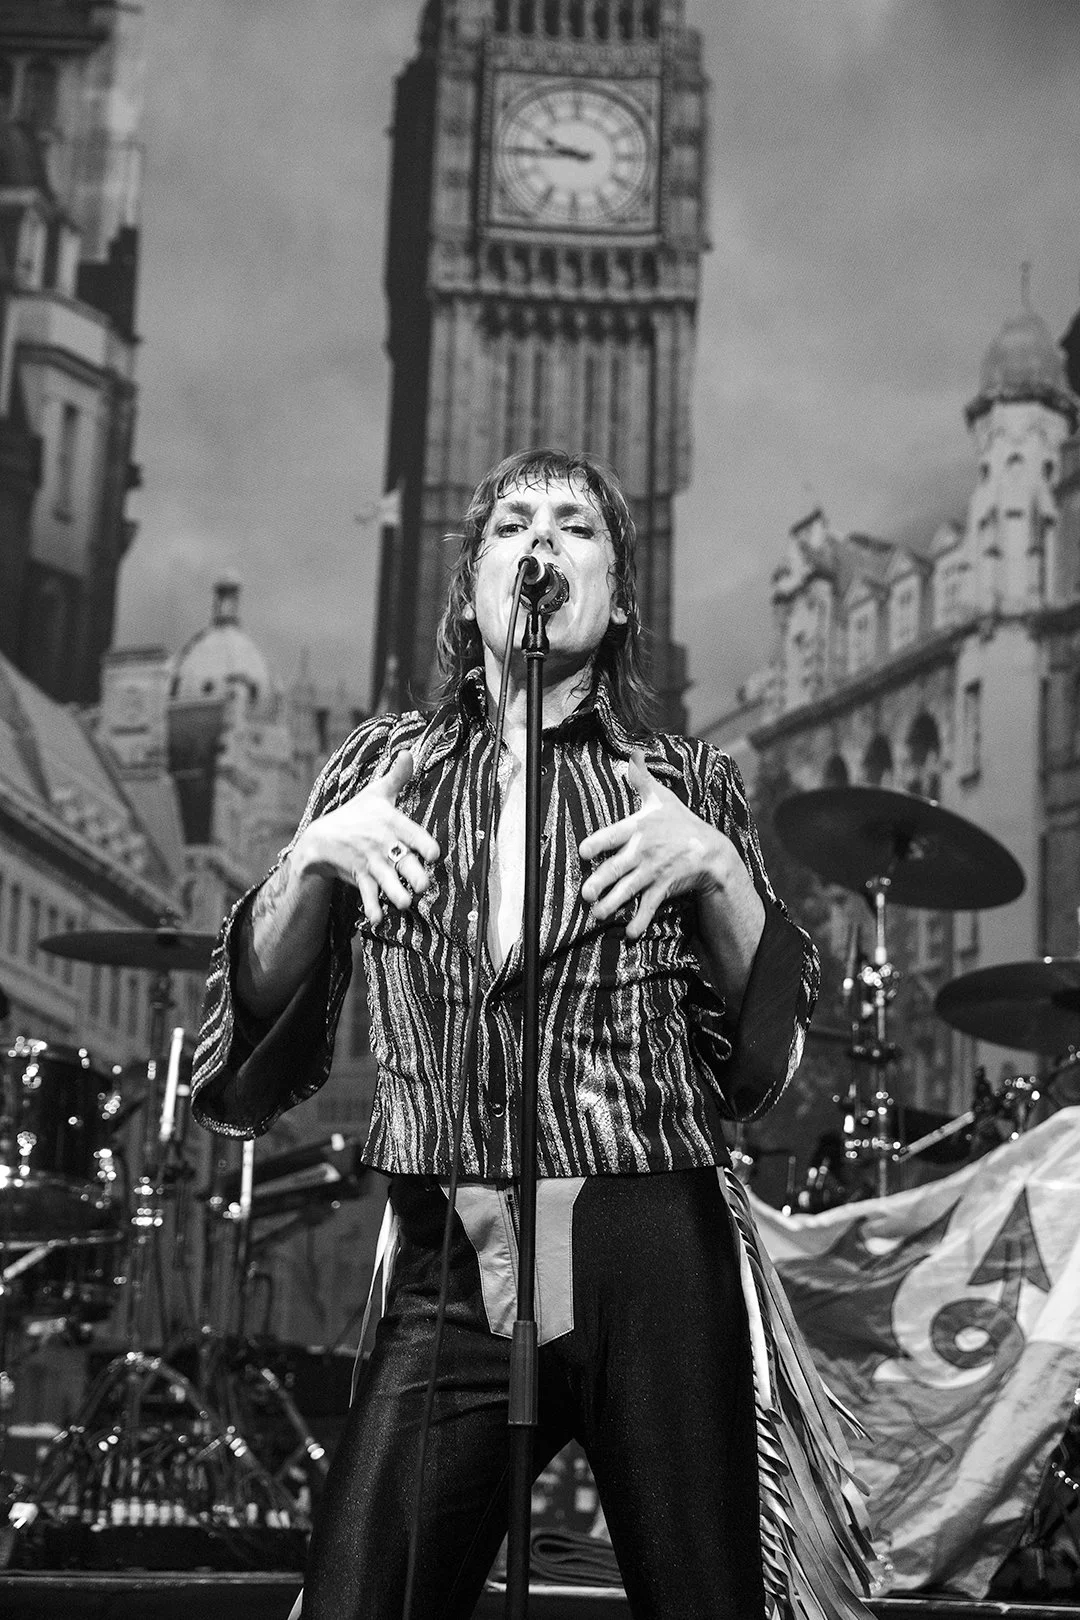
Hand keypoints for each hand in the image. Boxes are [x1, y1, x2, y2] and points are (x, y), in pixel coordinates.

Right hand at [295, 751, 440, 926]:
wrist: (320, 839)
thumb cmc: (356, 815)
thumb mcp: (376, 793)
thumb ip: (397, 776)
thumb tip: (410, 751)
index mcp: (393, 823)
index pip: (418, 838)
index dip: (428, 848)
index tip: (434, 855)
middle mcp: (385, 846)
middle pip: (409, 866)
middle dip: (418, 878)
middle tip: (423, 885)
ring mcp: (372, 865)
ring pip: (391, 887)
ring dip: (399, 897)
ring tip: (404, 903)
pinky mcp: (361, 880)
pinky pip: (369, 899)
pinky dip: (374, 910)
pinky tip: (379, 919)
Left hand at [579, 749, 742, 940]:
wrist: (711, 851)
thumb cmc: (680, 823)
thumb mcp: (661, 798)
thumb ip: (641, 779)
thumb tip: (632, 753)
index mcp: (638, 828)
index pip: (613, 834)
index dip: (597, 843)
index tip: (584, 853)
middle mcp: (643, 851)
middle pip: (617, 867)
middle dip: (600, 881)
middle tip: (586, 894)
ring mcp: (654, 871)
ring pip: (629, 890)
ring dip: (612, 904)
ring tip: (597, 915)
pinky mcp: (664, 888)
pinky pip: (649, 906)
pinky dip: (640, 920)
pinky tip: (628, 932)